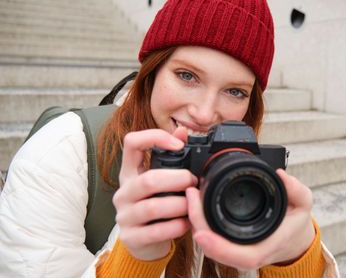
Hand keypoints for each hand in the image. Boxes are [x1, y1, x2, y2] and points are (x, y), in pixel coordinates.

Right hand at [113, 127, 197, 260]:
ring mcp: (124, 215)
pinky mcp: (130, 237)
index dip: (155, 137)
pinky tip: (186, 223)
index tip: (178, 145)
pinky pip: (156, 231)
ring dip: (180, 205)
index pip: (131, 142)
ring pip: (153, 207)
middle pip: (149, 180)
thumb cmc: (156, 205)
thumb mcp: (161, 179)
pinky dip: (176, 226)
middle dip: (178, 180)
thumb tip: (183, 131)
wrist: (145, 243)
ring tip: (192, 205)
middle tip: (193, 182)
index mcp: (130, 172)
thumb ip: (172, 156)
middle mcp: (123, 192)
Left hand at [186, 169, 315, 269]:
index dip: (219, 249)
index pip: (241, 256)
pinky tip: (195, 203)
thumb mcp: (304, 203)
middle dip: (198, 225)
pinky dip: (200, 222)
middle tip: (191, 197)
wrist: (293, 237)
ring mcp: (236, 250)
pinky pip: (211, 238)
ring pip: (209, 244)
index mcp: (266, 247)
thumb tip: (281, 175)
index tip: (202, 234)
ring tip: (191, 195)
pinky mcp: (228, 243)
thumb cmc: (295, 222)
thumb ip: (296, 189)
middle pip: (216, 250)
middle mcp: (248, 253)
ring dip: (196, 222)